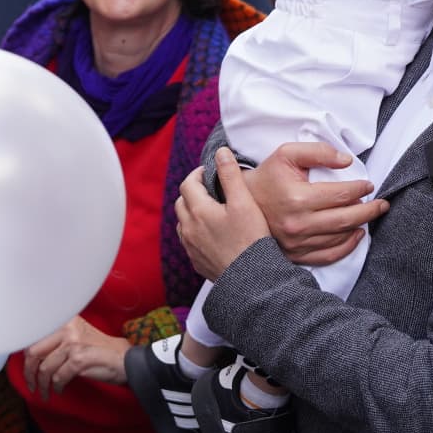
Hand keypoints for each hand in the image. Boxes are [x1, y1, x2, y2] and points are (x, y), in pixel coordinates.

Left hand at [22, 316, 128, 399]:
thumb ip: (55, 341)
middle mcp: (67, 328)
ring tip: (45, 392)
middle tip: (31, 383)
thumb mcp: (76, 337)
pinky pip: (58, 378)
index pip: (34, 336)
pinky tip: (59, 390)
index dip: (25, 355)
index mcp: (64, 320)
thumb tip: (30, 355)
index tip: (26, 367)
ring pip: (44, 368)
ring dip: (43, 385)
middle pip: (33, 352)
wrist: (123, 359)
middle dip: (29, 372)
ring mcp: (73, 343)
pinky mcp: (79, 359)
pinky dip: (57, 387)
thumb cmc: (98, 350)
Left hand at [176, 148, 275, 279]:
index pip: (188, 183)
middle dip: (193, 191)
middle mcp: (188, 228)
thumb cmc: (249, 240)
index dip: (198, 174)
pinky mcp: (196, 261)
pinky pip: (189, 240)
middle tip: (211, 189)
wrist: (251, 280)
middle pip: (182, 202)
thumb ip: (230, 174)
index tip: (210, 172)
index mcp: (198, 211)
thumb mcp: (244, 202)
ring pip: (183, 222)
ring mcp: (190, 247)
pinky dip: (195, 231)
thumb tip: (221, 152)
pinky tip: (212, 233)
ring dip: (192, 212)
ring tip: (211, 210)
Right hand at [247, 142, 387, 265]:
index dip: (359, 188)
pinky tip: (357, 235)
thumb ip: (318, 151)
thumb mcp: (287, 153)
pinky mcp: (296, 254)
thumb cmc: (268, 176)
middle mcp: (298, 224)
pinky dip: (347, 246)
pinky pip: (328, 255)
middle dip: (369, 210)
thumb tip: (347, 161)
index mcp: (297, 198)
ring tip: (371, 214)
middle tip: (382, 203)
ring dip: (360, 226)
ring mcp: (297, 243)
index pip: (340, 195)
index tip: (368, 184)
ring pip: (339, 237)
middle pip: (345, 219)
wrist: (243, 202)